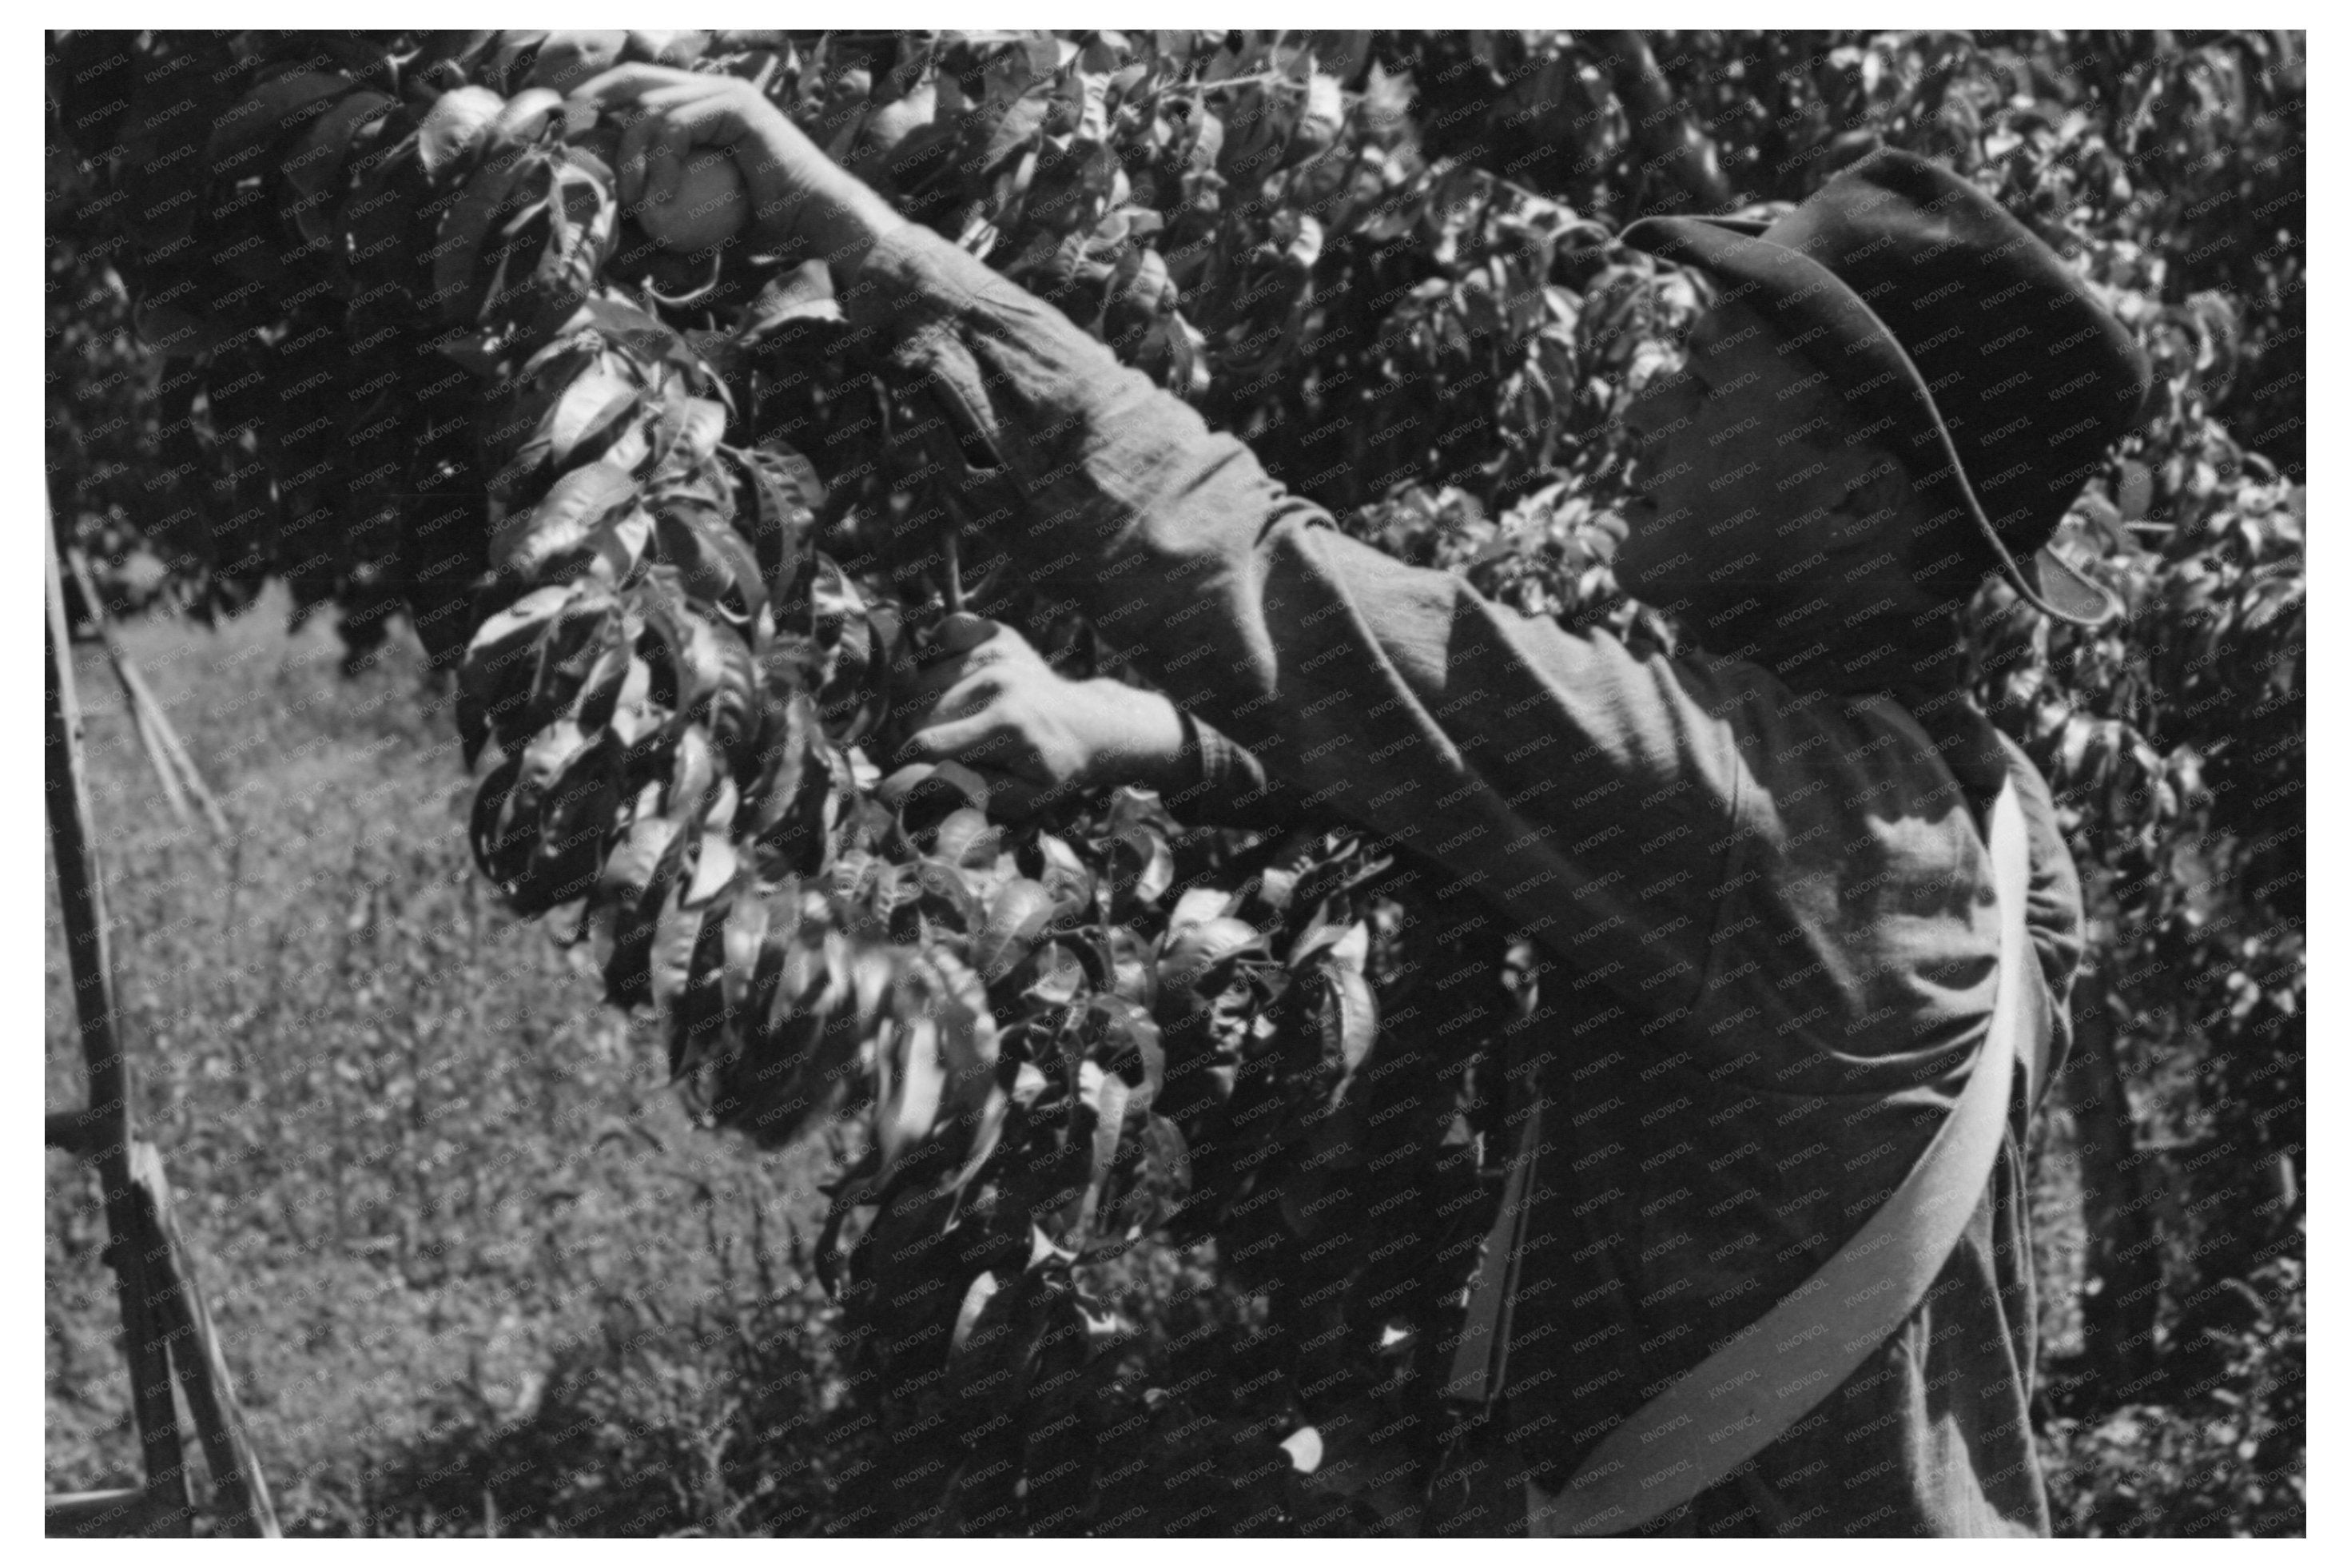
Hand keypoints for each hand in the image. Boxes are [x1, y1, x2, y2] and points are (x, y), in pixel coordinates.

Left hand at [572, 64, 903, 264]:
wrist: (815, 224)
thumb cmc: (763, 229)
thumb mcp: (699, 218)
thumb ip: (661, 211)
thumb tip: (611, 223)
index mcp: (704, 105)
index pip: (640, 85)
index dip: (601, 99)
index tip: (573, 131)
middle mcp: (714, 89)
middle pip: (638, 78)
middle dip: (598, 103)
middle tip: (576, 143)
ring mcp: (727, 93)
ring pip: (653, 106)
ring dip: (632, 155)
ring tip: (635, 201)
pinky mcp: (738, 106)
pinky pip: (678, 125)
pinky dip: (661, 163)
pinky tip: (660, 199)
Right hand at [894, 615, 1190, 816]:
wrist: (1088, 725)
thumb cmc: (1051, 769)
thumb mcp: (1021, 798)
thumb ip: (967, 790)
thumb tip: (908, 782)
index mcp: (1006, 725)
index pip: (926, 745)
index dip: (908, 763)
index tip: (909, 772)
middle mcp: (999, 681)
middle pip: (917, 712)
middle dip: (916, 735)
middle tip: (940, 750)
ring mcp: (997, 653)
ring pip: (922, 681)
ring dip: (925, 704)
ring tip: (956, 720)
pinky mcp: (997, 634)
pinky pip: (943, 635)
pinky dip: (939, 656)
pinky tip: (957, 682)